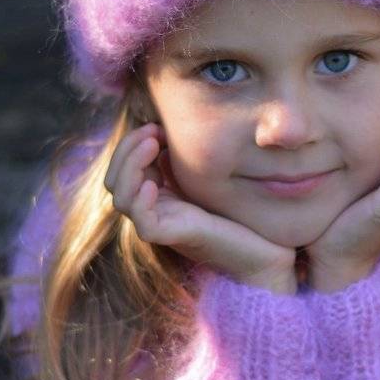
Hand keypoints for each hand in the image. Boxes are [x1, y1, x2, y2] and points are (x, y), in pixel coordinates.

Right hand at [104, 124, 296, 293]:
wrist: (265, 254)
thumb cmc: (243, 214)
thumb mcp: (210, 177)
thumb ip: (186, 159)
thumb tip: (166, 130)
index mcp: (159, 196)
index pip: (122, 168)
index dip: (132, 143)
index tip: (158, 125)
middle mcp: (154, 211)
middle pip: (114, 180)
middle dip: (127, 149)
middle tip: (153, 131)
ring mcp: (162, 225)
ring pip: (121, 199)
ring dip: (131, 166)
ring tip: (153, 146)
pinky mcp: (173, 238)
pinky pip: (142, 222)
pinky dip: (140, 199)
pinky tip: (154, 182)